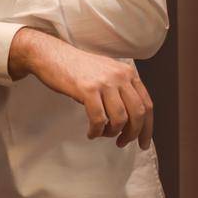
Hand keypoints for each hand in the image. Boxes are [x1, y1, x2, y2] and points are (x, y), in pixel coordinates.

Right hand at [9, 29, 154, 148]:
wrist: (50, 55)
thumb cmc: (76, 67)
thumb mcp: (106, 73)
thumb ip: (121, 89)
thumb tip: (131, 119)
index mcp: (127, 73)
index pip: (147, 104)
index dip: (147, 128)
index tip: (143, 143)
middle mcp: (120, 76)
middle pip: (138, 113)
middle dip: (132, 133)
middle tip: (122, 143)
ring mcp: (104, 82)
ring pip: (120, 118)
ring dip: (112, 133)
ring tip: (102, 134)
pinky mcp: (88, 89)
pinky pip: (99, 119)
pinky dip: (96, 131)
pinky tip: (91, 133)